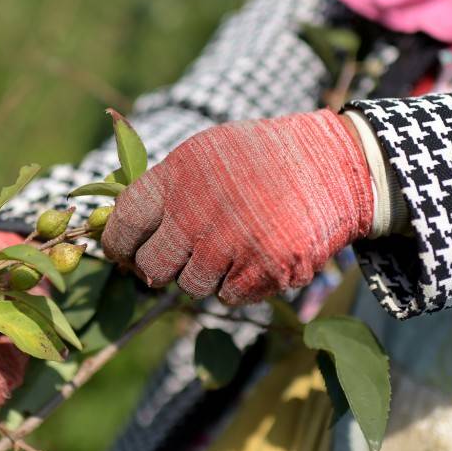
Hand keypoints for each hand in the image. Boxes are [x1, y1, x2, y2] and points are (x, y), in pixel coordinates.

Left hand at [101, 109, 372, 303]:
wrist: (333, 164)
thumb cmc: (260, 158)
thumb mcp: (203, 154)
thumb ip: (164, 191)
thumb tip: (122, 236)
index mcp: (175, 178)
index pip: (123, 226)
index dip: (118, 245)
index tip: (123, 253)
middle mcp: (196, 213)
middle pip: (152, 268)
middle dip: (160, 265)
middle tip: (177, 255)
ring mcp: (230, 246)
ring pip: (190, 286)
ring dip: (204, 273)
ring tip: (228, 244)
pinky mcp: (263, 272)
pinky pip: (229, 297)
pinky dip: (238, 283)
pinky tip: (254, 254)